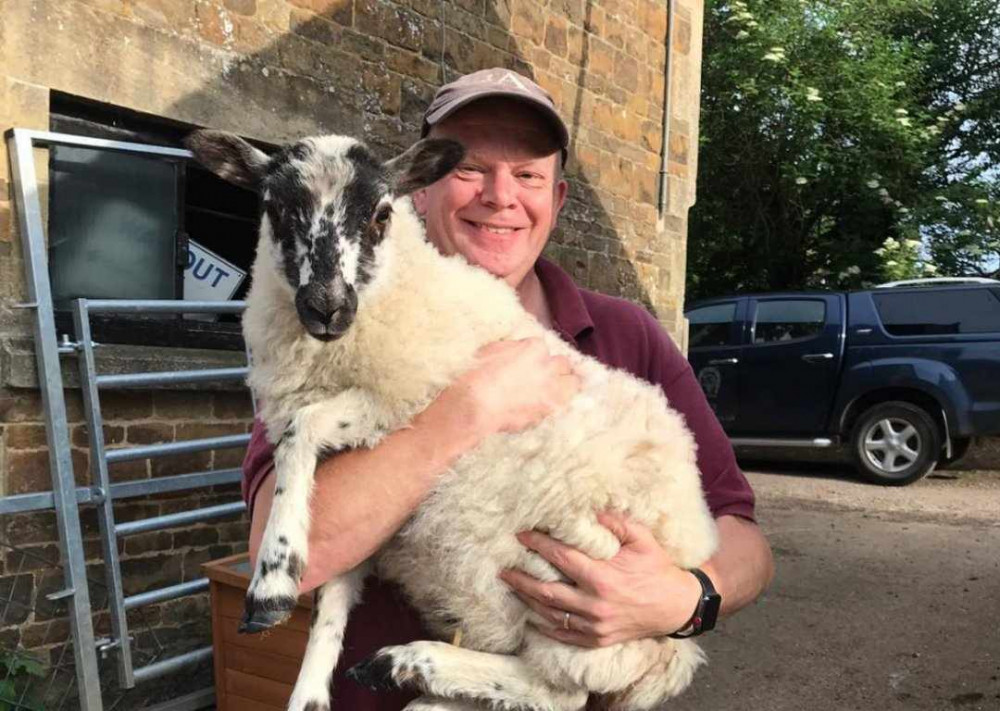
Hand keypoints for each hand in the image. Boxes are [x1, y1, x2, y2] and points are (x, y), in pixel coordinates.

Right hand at [447, 338, 580, 440]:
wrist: (477, 405)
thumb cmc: (478, 375)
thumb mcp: (491, 350)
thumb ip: (511, 348)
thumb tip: (517, 350)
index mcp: (535, 348)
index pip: (542, 347)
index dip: (534, 356)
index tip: (528, 363)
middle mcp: (549, 366)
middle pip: (563, 364)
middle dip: (556, 368)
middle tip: (545, 375)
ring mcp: (552, 389)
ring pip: (573, 383)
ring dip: (566, 384)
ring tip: (555, 390)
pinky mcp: (550, 410)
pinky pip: (560, 405)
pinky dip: (555, 404)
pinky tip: (545, 406)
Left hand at [500, 511, 702, 646]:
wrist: (677, 607)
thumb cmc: (658, 569)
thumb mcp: (643, 539)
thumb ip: (616, 523)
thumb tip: (590, 509)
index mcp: (603, 577)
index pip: (561, 558)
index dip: (538, 545)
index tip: (521, 535)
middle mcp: (595, 604)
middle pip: (546, 591)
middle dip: (521, 577)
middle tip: (502, 567)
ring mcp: (594, 626)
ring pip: (550, 614)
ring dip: (527, 600)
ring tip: (511, 586)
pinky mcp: (596, 640)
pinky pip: (562, 635)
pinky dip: (543, 626)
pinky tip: (530, 615)